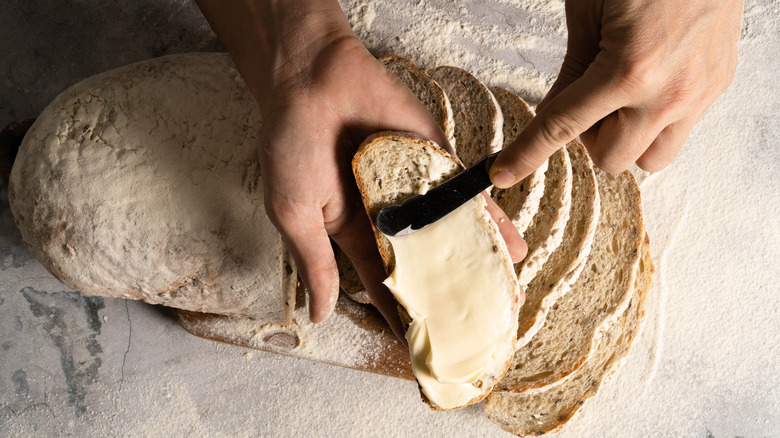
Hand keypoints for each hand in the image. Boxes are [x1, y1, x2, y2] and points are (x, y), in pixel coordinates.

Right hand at [197, 0, 525, 332]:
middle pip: (427, 266)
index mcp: (355, 234)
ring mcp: (417, 190)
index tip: (423, 347)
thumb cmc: (292, 143)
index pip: (384, 285)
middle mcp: (391, 217)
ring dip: (478, 265)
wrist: (315, 79)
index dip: (402, 315)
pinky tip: (511, 247)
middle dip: (450, 296)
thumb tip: (319, 315)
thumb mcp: (294, 212)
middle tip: (475, 329)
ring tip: (504, 299)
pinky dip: (489, 221)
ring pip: (453, 235)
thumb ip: (313, 263)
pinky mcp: (437, 163)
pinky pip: (467, 196)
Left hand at [490, 0, 742, 186]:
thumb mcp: (589, 13)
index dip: (528, 153)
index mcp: (629, 71)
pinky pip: (681, 130)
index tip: (505, 173)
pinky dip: (656, 120)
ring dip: (628, 140)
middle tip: (587, 102)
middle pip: (612, 160)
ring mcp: (699, 93)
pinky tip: (650, 84)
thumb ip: (572, 71)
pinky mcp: (718, 86)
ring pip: (652, 160)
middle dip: (589, 138)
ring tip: (622, 100)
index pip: (563, 127)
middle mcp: (668, 92)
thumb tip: (554, 112)